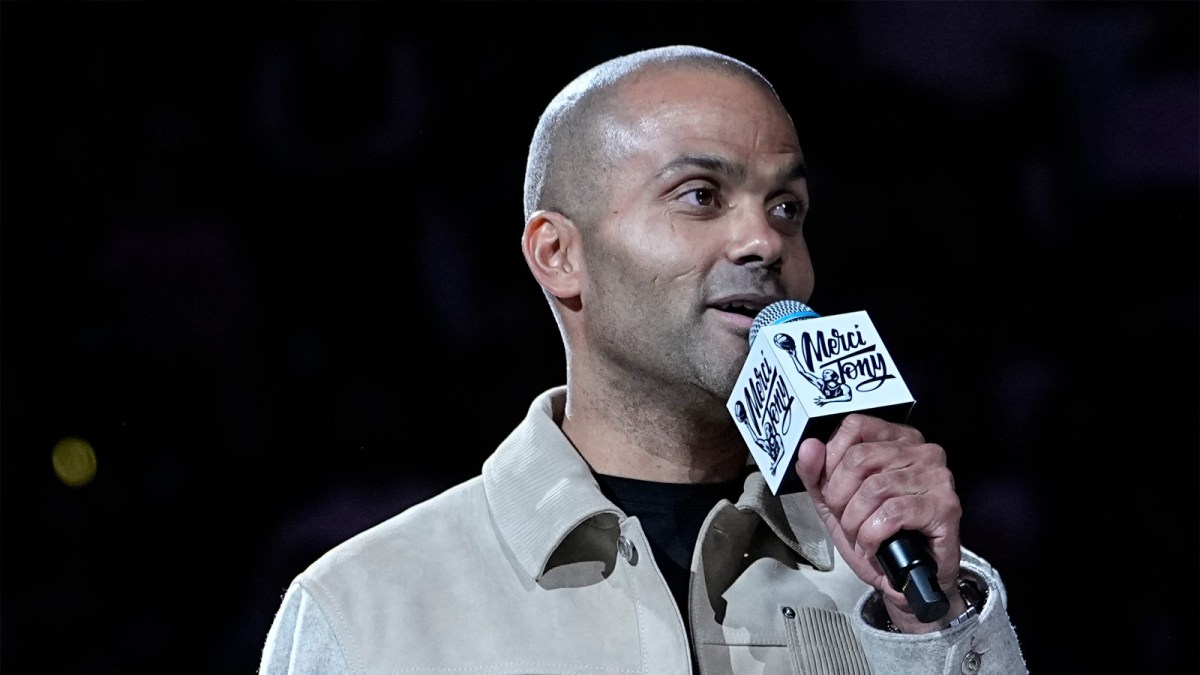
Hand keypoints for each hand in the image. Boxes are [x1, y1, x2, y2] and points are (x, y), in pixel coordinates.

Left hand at [794, 413, 963, 630]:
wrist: (906, 579)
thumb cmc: (875, 534)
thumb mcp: (835, 501)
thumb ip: (816, 472)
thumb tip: (808, 446)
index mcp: (897, 439)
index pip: (855, 426)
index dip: (832, 459)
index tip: (832, 489)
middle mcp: (922, 450)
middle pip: (860, 458)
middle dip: (840, 497)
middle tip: (845, 520)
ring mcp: (936, 477)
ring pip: (874, 488)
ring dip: (855, 521)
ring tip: (859, 536)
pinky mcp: (945, 506)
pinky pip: (892, 512)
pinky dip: (872, 535)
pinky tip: (872, 547)